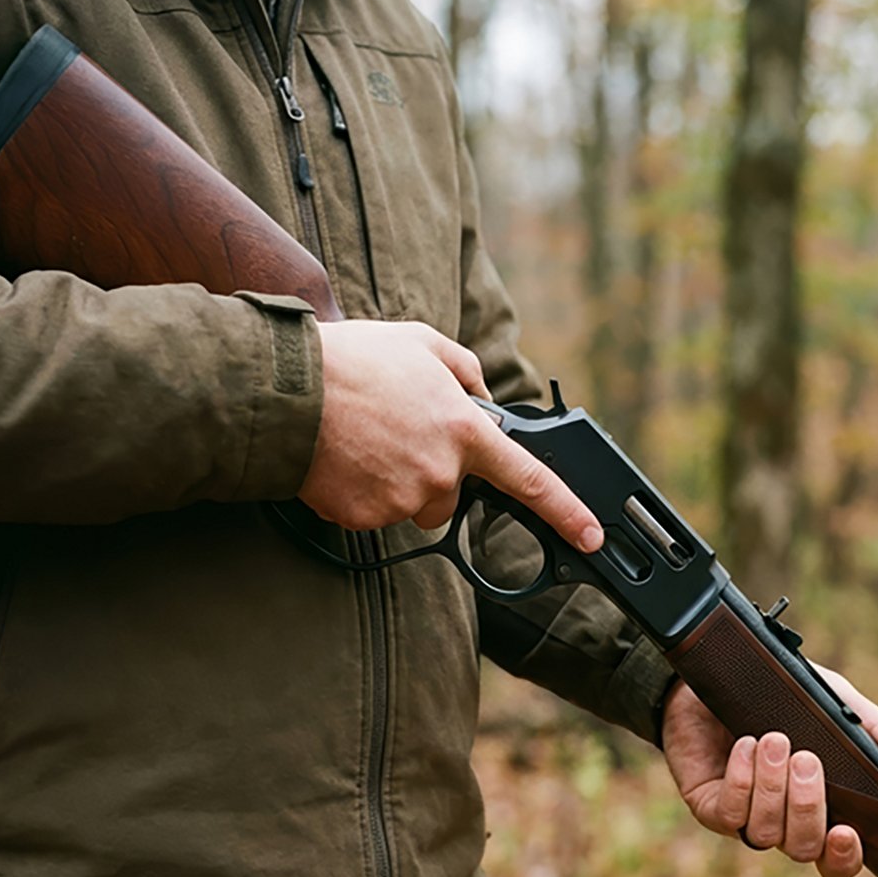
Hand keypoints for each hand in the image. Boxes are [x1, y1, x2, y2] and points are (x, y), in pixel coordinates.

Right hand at [299, 320, 602, 550]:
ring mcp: (403, 499)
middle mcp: (441, 472)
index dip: (566, 511)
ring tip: (361, 440)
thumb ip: (464, 370)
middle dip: (430, 472)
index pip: (530, 479)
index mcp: (464, 431)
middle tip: (392, 432)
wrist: (287, 390)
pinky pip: (371, 513)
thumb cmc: (354, 361)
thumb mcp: (422, 342)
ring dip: (392, 482)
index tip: (590, 535)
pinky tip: (340, 460)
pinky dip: (357, 493)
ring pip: (410, 504)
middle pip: (450, 495)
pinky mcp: (366, 518)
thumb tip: (482, 396)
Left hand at [662, 665, 877, 876]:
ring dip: (773, 786)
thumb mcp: (832, 703)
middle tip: (806, 758)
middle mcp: (782, 821)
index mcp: (819, 807)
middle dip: (807, 807)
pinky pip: (729, 814)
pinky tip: (746, 746)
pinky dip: (741, 781)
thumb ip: (874, 731)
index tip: (847, 832)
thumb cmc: (780, 694)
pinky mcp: (709, 806)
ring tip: (774, 739)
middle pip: (803, 849)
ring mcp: (745, 817)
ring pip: (766, 833)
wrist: (715, 671)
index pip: (835, 859)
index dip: (843, 859)